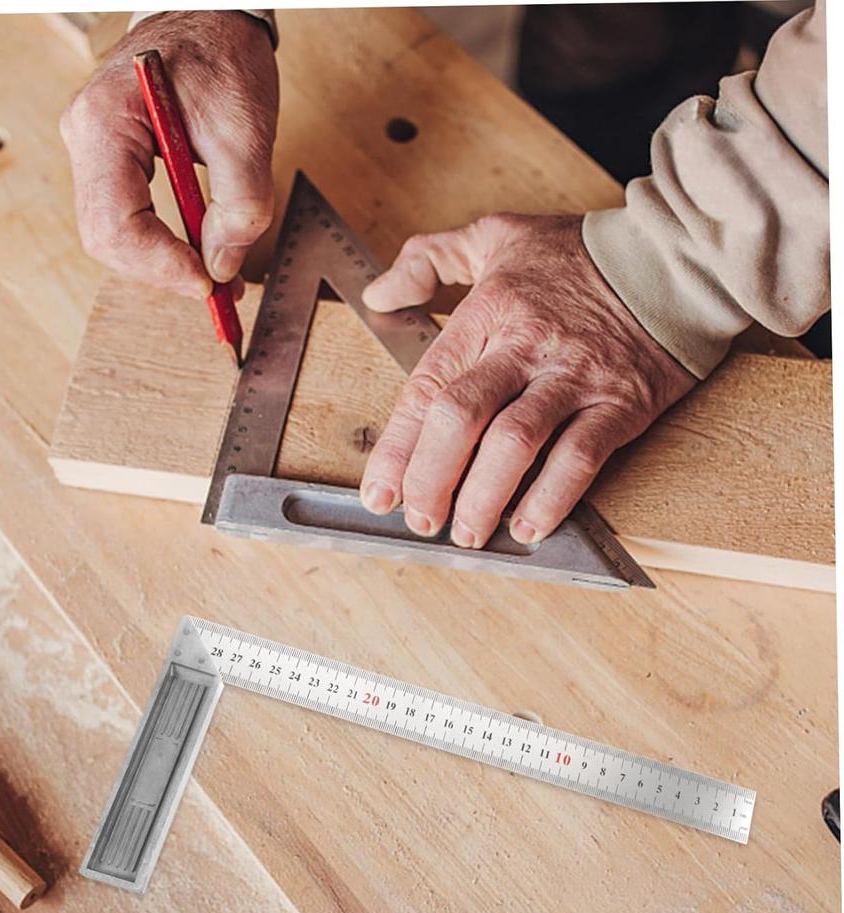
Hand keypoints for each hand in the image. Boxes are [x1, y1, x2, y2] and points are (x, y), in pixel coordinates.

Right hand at [60, 11, 277, 296]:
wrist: (211, 16)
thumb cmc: (223, 56)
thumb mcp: (246, 131)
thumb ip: (240, 204)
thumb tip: (222, 267)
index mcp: (107, 123)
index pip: (115, 223)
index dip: (161, 264)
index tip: (207, 282)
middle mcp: (86, 139)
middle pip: (108, 239)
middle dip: (161, 271)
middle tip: (216, 289)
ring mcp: (94, 151)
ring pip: (114, 236)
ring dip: (162, 265)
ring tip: (213, 275)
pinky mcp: (112, 162)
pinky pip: (126, 220)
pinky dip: (161, 246)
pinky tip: (196, 254)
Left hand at [359, 215, 695, 546]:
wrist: (676, 256)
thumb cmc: (581, 254)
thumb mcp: (495, 236)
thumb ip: (430, 260)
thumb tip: (380, 295)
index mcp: (489, 313)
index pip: (429, 386)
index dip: (398, 446)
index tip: (379, 491)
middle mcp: (526, 346)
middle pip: (463, 418)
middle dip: (432, 477)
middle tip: (420, 518)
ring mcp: (575, 376)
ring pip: (516, 443)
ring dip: (484, 497)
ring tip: (467, 532)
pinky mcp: (622, 402)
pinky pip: (581, 457)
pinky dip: (552, 497)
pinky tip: (529, 527)